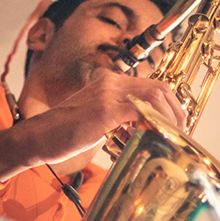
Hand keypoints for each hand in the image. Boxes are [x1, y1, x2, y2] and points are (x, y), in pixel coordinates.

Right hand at [0, 71, 186, 181]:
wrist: (38, 137)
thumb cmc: (65, 134)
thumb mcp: (100, 123)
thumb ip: (122, 121)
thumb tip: (145, 130)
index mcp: (111, 83)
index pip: (152, 85)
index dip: (171, 104)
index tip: (177, 124)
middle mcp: (111, 82)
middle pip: (159, 88)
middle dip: (176, 111)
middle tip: (181, 132)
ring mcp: (108, 94)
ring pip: (154, 97)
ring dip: (168, 118)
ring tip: (171, 137)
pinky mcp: (104, 110)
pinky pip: (139, 112)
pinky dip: (153, 124)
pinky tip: (155, 137)